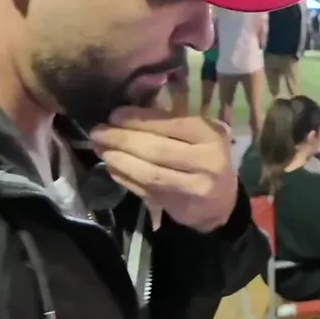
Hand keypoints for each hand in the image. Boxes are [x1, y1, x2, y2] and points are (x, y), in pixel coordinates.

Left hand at [90, 106, 237, 233]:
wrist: (221, 202)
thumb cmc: (205, 157)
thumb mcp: (198, 134)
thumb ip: (168, 121)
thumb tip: (124, 112)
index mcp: (210, 134)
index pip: (169, 123)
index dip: (137, 119)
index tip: (114, 115)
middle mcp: (206, 160)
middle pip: (156, 149)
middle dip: (122, 139)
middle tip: (98, 131)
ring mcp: (193, 186)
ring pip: (148, 172)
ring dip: (119, 159)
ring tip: (100, 149)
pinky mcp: (178, 205)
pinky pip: (144, 189)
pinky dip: (124, 177)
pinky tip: (111, 167)